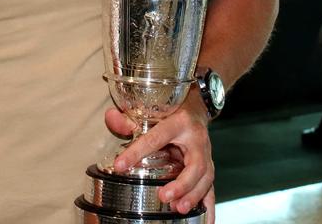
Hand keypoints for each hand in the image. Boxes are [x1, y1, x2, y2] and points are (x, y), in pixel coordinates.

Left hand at [105, 95, 214, 217]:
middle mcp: (197, 140)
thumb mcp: (151, 111)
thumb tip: (111, 118)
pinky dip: (209, 207)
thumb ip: (128, 117)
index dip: (137, 151)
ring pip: (205, 178)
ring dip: (193, 195)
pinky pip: (211, 189)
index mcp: (179, 123)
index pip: (156, 137)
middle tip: (164, 195)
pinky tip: (206, 222)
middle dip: (182, 183)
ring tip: (179, 208)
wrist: (196, 108)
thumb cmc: (171, 112)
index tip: (120, 165)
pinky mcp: (208, 168)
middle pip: (195, 164)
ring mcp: (206, 155)